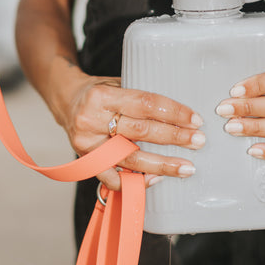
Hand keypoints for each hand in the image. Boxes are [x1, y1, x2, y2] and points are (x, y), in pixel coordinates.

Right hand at [61, 70, 204, 189]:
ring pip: (130, 158)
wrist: (66, 101)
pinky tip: (156, 180)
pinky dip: (135, 182)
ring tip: (186, 168)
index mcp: (103, 96)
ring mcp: (87, 144)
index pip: (145, 104)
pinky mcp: (86, 162)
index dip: (172, 112)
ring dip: (161, 164)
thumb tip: (181, 112)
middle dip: (174, 138)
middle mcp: (92, 120)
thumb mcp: (118, 83)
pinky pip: (112, 178)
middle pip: (140, 131)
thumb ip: (141, 97)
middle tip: (198, 141)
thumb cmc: (100, 91)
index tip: (194, 120)